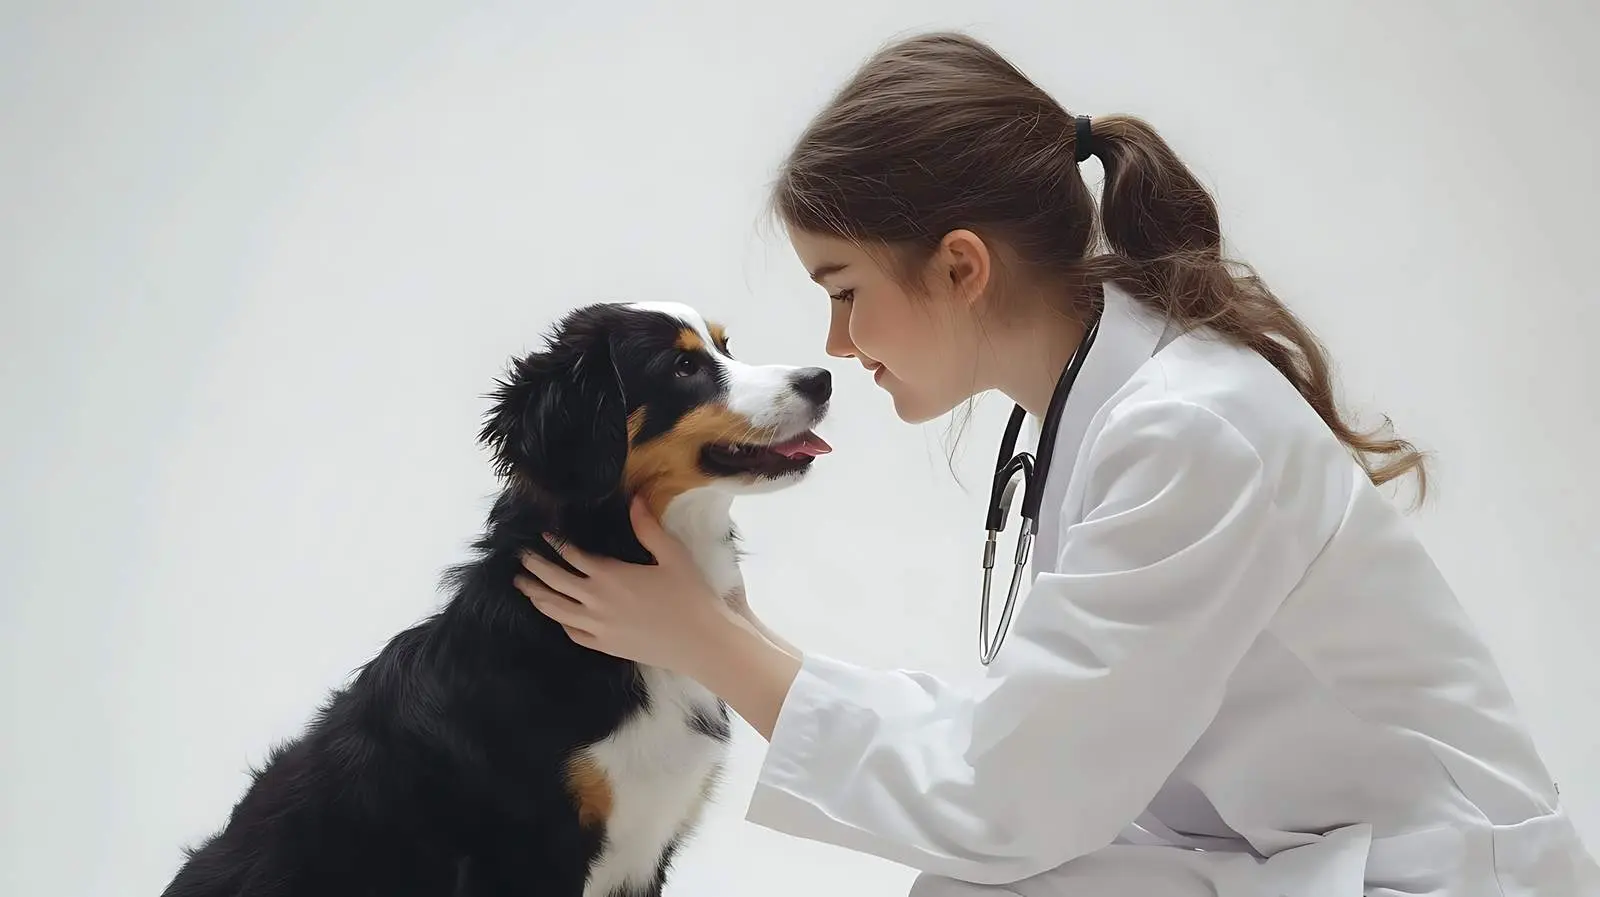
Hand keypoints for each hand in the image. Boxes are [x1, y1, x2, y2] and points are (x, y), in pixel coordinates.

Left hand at [515, 497, 737, 674]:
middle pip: (555, 582)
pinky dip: (559, 621)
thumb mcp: (672, 556)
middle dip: (535, 567)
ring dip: (537, 595)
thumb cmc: (690, 596)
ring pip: (556, 610)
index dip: (555, 543)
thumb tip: (634, 499)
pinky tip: (556, 616)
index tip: (542, 534)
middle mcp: (596, 601)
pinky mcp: (605, 646)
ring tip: (523, 586)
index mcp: (610, 575)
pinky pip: (572, 633)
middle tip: (520, 556)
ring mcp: (598, 627)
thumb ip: (648, 528)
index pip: (572, 556)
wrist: (700, 643)